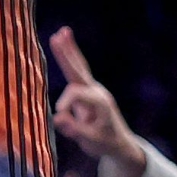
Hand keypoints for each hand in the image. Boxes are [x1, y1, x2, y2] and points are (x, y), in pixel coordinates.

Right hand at [48, 27, 146, 174]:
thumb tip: (57, 117)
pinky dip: (70, 56)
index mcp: (100, 102)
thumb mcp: (91, 141)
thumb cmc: (105, 144)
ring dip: (70, 49)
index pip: (75, 94)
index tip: (59, 118)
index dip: (64, 103)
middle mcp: (97, 91)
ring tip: (62, 32)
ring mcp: (94, 89)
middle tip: (58, 34)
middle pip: (79, 69)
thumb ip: (75, 130)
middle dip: (68, 53)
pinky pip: (77, 70)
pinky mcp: (88, 90)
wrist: (120, 144)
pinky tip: (64, 44)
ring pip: (79, 66)